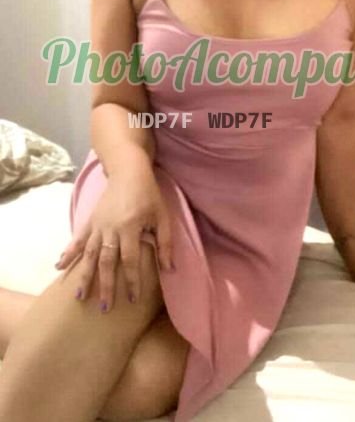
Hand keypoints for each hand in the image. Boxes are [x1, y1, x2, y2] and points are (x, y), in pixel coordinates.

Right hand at [55, 165, 173, 311]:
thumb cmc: (148, 194)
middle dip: (105, 286)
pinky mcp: (90, 220)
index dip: (132, 280)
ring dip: (84, 275)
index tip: (132, 299)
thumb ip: (165, 243)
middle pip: (107, 262)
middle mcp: (111, 228)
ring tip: (79, 296)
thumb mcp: (162, 217)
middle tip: (104, 308)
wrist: (128, 171)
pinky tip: (59, 266)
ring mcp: (98, 224)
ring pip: (89, 254)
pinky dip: (68, 252)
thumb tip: (169, 269)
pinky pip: (78, 238)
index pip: (130, 260)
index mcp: (130, 227)